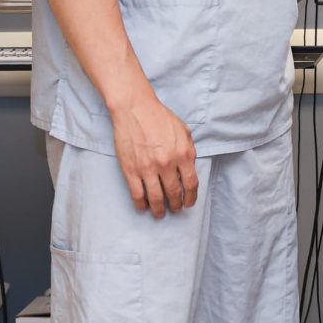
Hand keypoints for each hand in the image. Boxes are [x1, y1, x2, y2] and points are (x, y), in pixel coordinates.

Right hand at [109, 90, 197, 217]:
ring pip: (155, 197)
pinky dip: (141, 203)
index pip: (191, 184)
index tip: (189, 203)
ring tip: (160, 213)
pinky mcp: (130, 169)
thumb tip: (190, 168)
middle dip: (176, 205)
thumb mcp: (184, 132)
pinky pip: (137, 193)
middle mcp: (167, 164)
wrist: (135, 109)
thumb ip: (189, 151)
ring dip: (159, 209)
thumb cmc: (160, 118)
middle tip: (175, 208)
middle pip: (174, 193)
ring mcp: (148, 168)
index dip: (191, 197)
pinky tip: (143, 206)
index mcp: (183, 155)